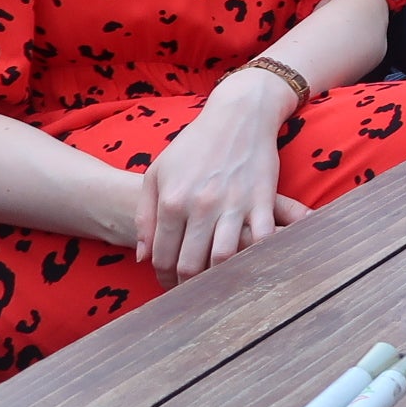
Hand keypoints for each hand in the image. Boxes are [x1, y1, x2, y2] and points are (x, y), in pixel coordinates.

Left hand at [134, 70, 300, 288]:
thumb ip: (145, 215)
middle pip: (191, 265)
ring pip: (223, 260)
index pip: (163, 256)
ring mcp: (234, 204)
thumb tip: (143, 256)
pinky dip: (255, 258)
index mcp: (172, 201)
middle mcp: (201, 206)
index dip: (163, 278)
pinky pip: (261, 241)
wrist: (238, 115)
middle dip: (186, 285)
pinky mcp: (262, 200)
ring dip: (218, 278)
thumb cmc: (194, 143)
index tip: (168, 284)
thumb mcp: (157, 172)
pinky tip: (248, 264)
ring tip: (214, 282)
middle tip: (189, 291)